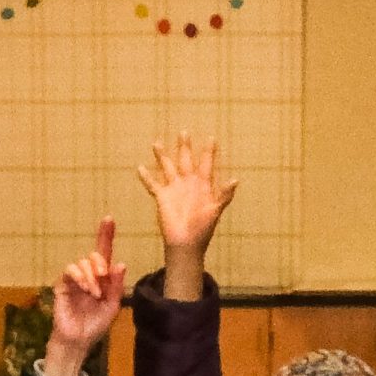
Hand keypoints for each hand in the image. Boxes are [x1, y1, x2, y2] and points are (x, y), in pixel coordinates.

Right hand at [39, 216, 130, 375]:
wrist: (79, 341)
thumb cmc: (95, 325)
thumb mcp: (113, 306)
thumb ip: (117, 286)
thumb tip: (120, 264)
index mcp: (102, 278)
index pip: (103, 252)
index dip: (106, 235)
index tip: (109, 218)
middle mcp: (88, 275)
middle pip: (94, 254)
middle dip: (101, 262)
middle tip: (104, 276)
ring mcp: (74, 279)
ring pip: (83, 262)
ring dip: (92, 276)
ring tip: (95, 293)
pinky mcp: (63, 285)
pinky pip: (70, 270)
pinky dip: (80, 277)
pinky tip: (86, 289)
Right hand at [139, 132, 233, 292]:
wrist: (186, 243)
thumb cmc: (203, 229)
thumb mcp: (215, 211)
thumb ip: (224, 195)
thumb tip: (235, 180)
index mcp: (203, 185)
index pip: (206, 163)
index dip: (209, 152)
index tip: (211, 138)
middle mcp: (188, 183)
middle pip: (186, 160)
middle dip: (184, 146)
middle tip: (184, 132)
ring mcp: (174, 189)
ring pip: (167, 167)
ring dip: (162, 156)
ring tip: (157, 143)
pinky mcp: (162, 198)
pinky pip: (153, 185)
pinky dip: (146, 177)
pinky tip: (140, 168)